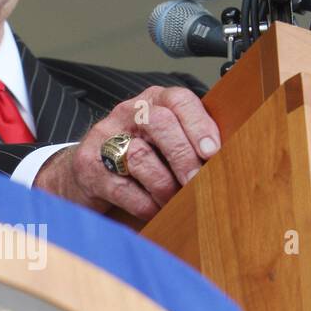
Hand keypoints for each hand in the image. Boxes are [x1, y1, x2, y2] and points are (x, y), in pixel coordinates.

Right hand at [34, 86, 219, 225]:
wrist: (79, 176)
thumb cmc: (133, 160)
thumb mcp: (161, 143)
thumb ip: (190, 143)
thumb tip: (231, 161)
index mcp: (150, 102)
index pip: (178, 100)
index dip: (199, 124)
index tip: (214, 152)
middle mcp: (125, 114)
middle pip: (160, 123)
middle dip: (184, 157)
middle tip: (198, 183)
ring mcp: (103, 139)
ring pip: (141, 157)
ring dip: (165, 186)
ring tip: (175, 202)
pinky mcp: (88, 168)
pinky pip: (123, 188)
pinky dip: (145, 204)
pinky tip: (155, 211)